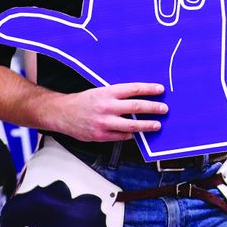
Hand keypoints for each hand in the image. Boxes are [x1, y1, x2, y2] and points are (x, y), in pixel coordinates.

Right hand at [46, 82, 167, 143]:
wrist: (62, 113)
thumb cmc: (83, 101)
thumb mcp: (100, 92)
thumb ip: (117, 97)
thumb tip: (138, 100)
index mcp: (107, 92)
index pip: (134, 89)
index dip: (149, 89)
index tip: (160, 90)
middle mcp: (107, 107)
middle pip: (136, 107)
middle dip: (153, 108)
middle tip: (164, 109)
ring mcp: (104, 122)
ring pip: (131, 126)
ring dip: (147, 125)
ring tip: (157, 125)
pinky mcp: (101, 135)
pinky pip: (121, 137)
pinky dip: (131, 135)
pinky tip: (137, 134)